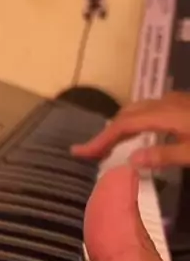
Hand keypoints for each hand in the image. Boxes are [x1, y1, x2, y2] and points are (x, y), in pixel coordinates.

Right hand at [72, 91, 189, 167]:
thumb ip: (164, 155)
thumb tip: (131, 160)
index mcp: (165, 113)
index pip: (124, 124)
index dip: (101, 138)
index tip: (81, 152)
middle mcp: (165, 103)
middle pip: (126, 115)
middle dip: (106, 133)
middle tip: (90, 153)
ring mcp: (174, 101)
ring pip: (137, 110)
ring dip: (119, 127)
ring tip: (108, 146)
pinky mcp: (181, 103)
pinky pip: (148, 111)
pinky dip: (133, 123)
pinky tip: (136, 134)